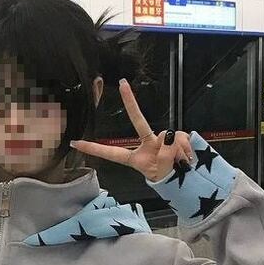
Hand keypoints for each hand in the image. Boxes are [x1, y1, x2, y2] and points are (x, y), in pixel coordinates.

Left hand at [69, 79, 193, 182]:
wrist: (185, 181)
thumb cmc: (168, 179)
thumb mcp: (162, 174)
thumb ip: (165, 156)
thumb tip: (167, 137)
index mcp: (135, 158)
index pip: (112, 153)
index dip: (94, 149)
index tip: (76, 143)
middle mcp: (147, 144)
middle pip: (139, 121)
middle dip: (131, 102)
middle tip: (123, 83)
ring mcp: (161, 138)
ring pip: (170, 137)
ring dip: (179, 151)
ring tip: (182, 162)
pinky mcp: (176, 135)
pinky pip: (181, 137)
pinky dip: (186, 148)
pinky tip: (187, 156)